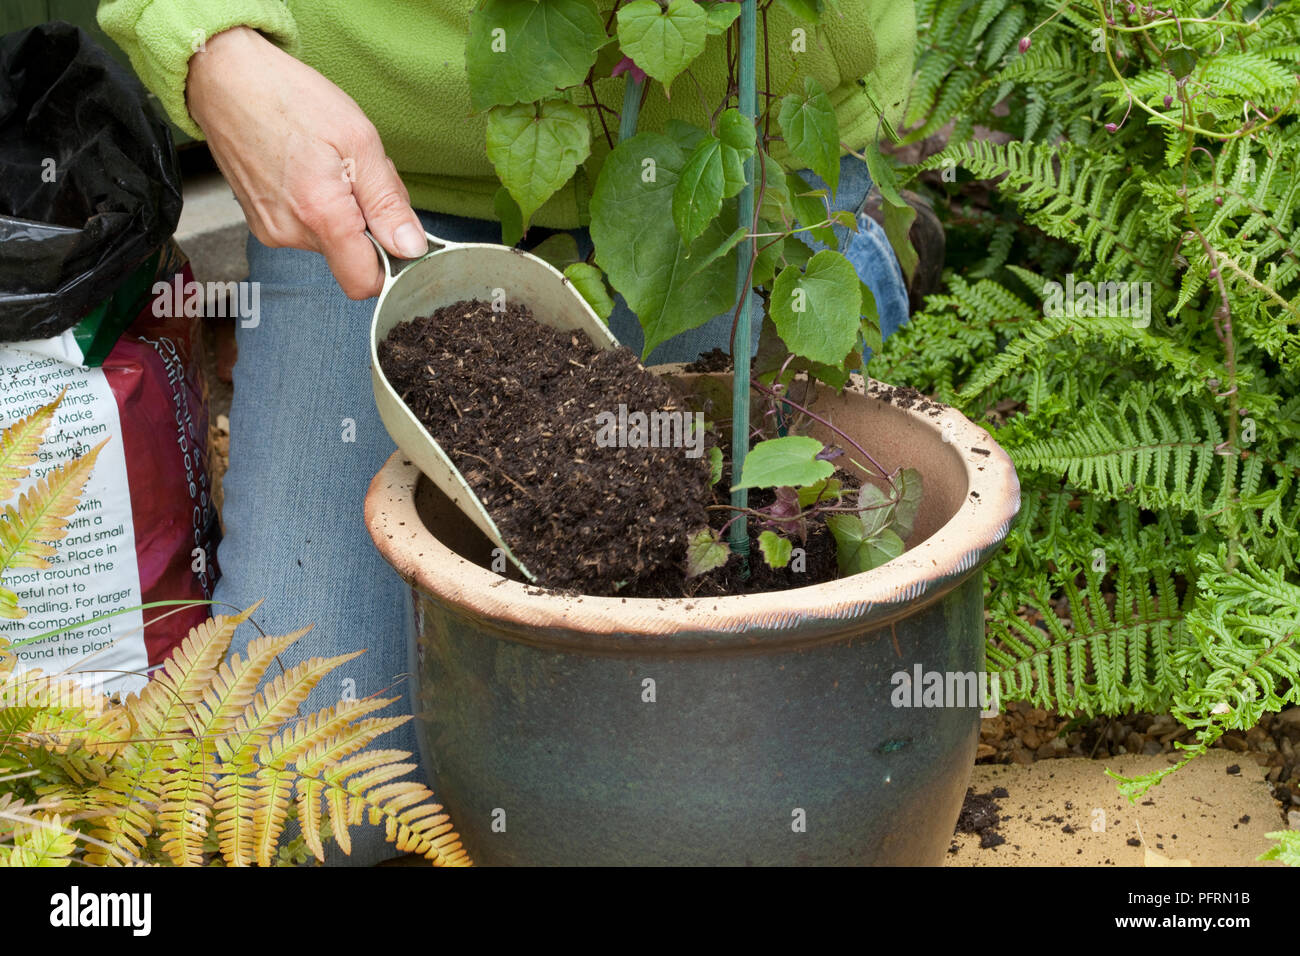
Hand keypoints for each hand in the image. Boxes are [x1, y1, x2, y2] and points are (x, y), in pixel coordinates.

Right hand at [186, 26, 426, 298]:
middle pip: (351, 257)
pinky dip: (320, 207)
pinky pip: (307, 229)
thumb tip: (412, 248)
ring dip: (344, 213)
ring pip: (331, 242)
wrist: (225, 78)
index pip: (364, 283)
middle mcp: (290, 232)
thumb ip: (388, 202)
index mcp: (320, 214)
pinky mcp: (261, 222)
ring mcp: (271, 230)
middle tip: (357, 174)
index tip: (398, 236)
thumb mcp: (359, 140)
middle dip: (368, 224)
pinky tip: (309, 170)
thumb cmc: (291, 98)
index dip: (390, 267)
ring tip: (329, 165)